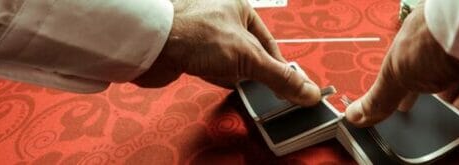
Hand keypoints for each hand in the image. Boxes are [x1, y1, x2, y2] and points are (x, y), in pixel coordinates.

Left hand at [130, 0, 321, 105]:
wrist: (151, 44)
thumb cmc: (196, 34)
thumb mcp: (248, 58)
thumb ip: (279, 78)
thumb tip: (308, 92)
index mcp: (239, 6)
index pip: (269, 42)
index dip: (279, 66)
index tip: (290, 87)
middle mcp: (221, 16)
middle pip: (249, 50)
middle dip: (257, 71)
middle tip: (270, 92)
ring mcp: (202, 33)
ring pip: (229, 59)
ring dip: (236, 75)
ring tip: (244, 88)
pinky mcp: (187, 50)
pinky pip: (209, 65)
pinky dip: (217, 76)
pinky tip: (221, 83)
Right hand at [343, 2, 458, 141]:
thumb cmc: (435, 40)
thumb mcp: (396, 71)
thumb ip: (379, 98)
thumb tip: (354, 117)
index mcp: (432, 33)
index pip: (420, 58)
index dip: (411, 80)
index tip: (404, 103)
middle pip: (451, 75)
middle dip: (439, 97)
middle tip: (426, 118)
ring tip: (448, 131)